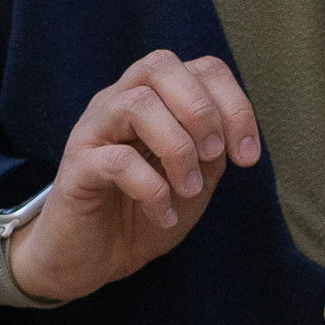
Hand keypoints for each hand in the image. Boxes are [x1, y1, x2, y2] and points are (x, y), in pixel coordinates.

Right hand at [0, 50, 259, 309]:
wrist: (92, 259)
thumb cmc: (142, 213)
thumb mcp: (194, 182)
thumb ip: (212, 153)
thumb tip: (230, 136)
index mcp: (155, 99)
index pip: (201, 68)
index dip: (235, 105)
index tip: (247, 157)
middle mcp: (119, 102)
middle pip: (160, 65)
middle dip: (201, 111)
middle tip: (214, 158)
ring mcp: (94, 130)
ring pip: (137, 102)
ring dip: (176, 147)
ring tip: (188, 189)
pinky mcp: (77, 166)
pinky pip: (115, 159)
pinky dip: (151, 188)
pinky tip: (162, 213)